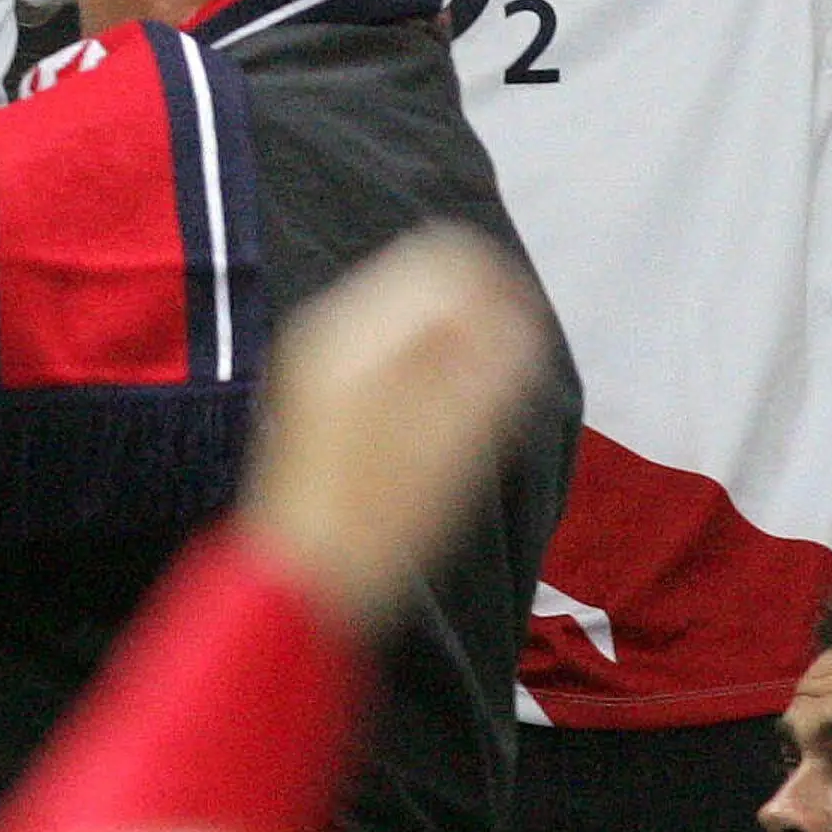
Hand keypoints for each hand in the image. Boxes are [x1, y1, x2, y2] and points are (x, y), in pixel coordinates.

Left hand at [241, 228, 549, 627]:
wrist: (305, 573)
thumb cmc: (381, 517)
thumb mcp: (451, 440)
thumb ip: (488, 362)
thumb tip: (520, 307)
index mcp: (356, 330)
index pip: (447, 258)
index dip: (501, 290)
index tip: (526, 345)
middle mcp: (331, 326)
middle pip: (426, 272)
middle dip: (477, 310)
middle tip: (501, 377)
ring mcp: (323, 354)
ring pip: (412, 305)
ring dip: (454, 335)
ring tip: (468, 404)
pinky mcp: (325, 383)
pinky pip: (393, 340)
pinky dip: (428, 358)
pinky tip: (437, 414)